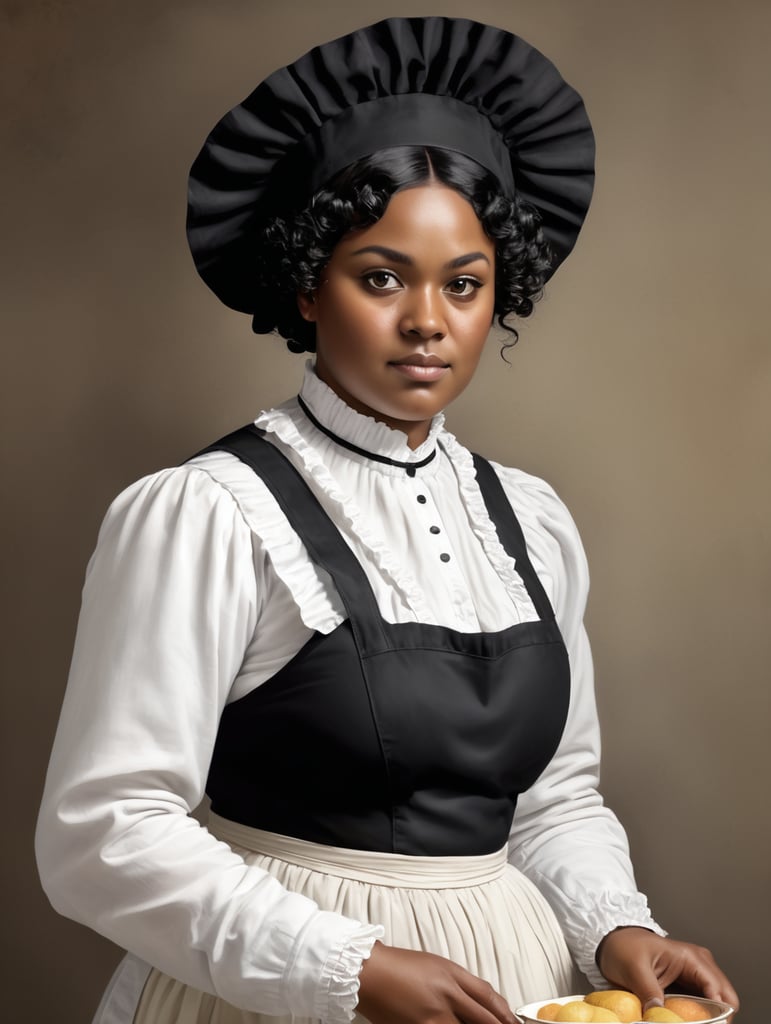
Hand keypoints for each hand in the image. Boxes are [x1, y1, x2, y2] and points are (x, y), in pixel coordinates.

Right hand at [356, 941, 516, 1023]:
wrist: (368, 972)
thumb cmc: (399, 966)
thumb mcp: (435, 966)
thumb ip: (458, 984)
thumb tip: (480, 1005)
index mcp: (451, 974)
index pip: (489, 997)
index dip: (506, 1014)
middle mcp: (447, 995)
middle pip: (484, 1020)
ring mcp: (433, 1016)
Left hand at [596, 927, 738, 1014]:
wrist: (615, 941)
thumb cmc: (625, 947)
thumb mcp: (634, 969)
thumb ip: (649, 992)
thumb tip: (659, 1015)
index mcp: (691, 957)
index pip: (719, 991)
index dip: (719, 1013)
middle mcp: (700, 965)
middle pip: (726, 999)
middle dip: (719, 1017)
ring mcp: (696, 975)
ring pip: (718, 1004)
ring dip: (709, 1017)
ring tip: (694, 1023)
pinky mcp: (689, 985)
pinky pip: (704, 1005)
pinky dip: (700, 1016)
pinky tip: (688, 1021)